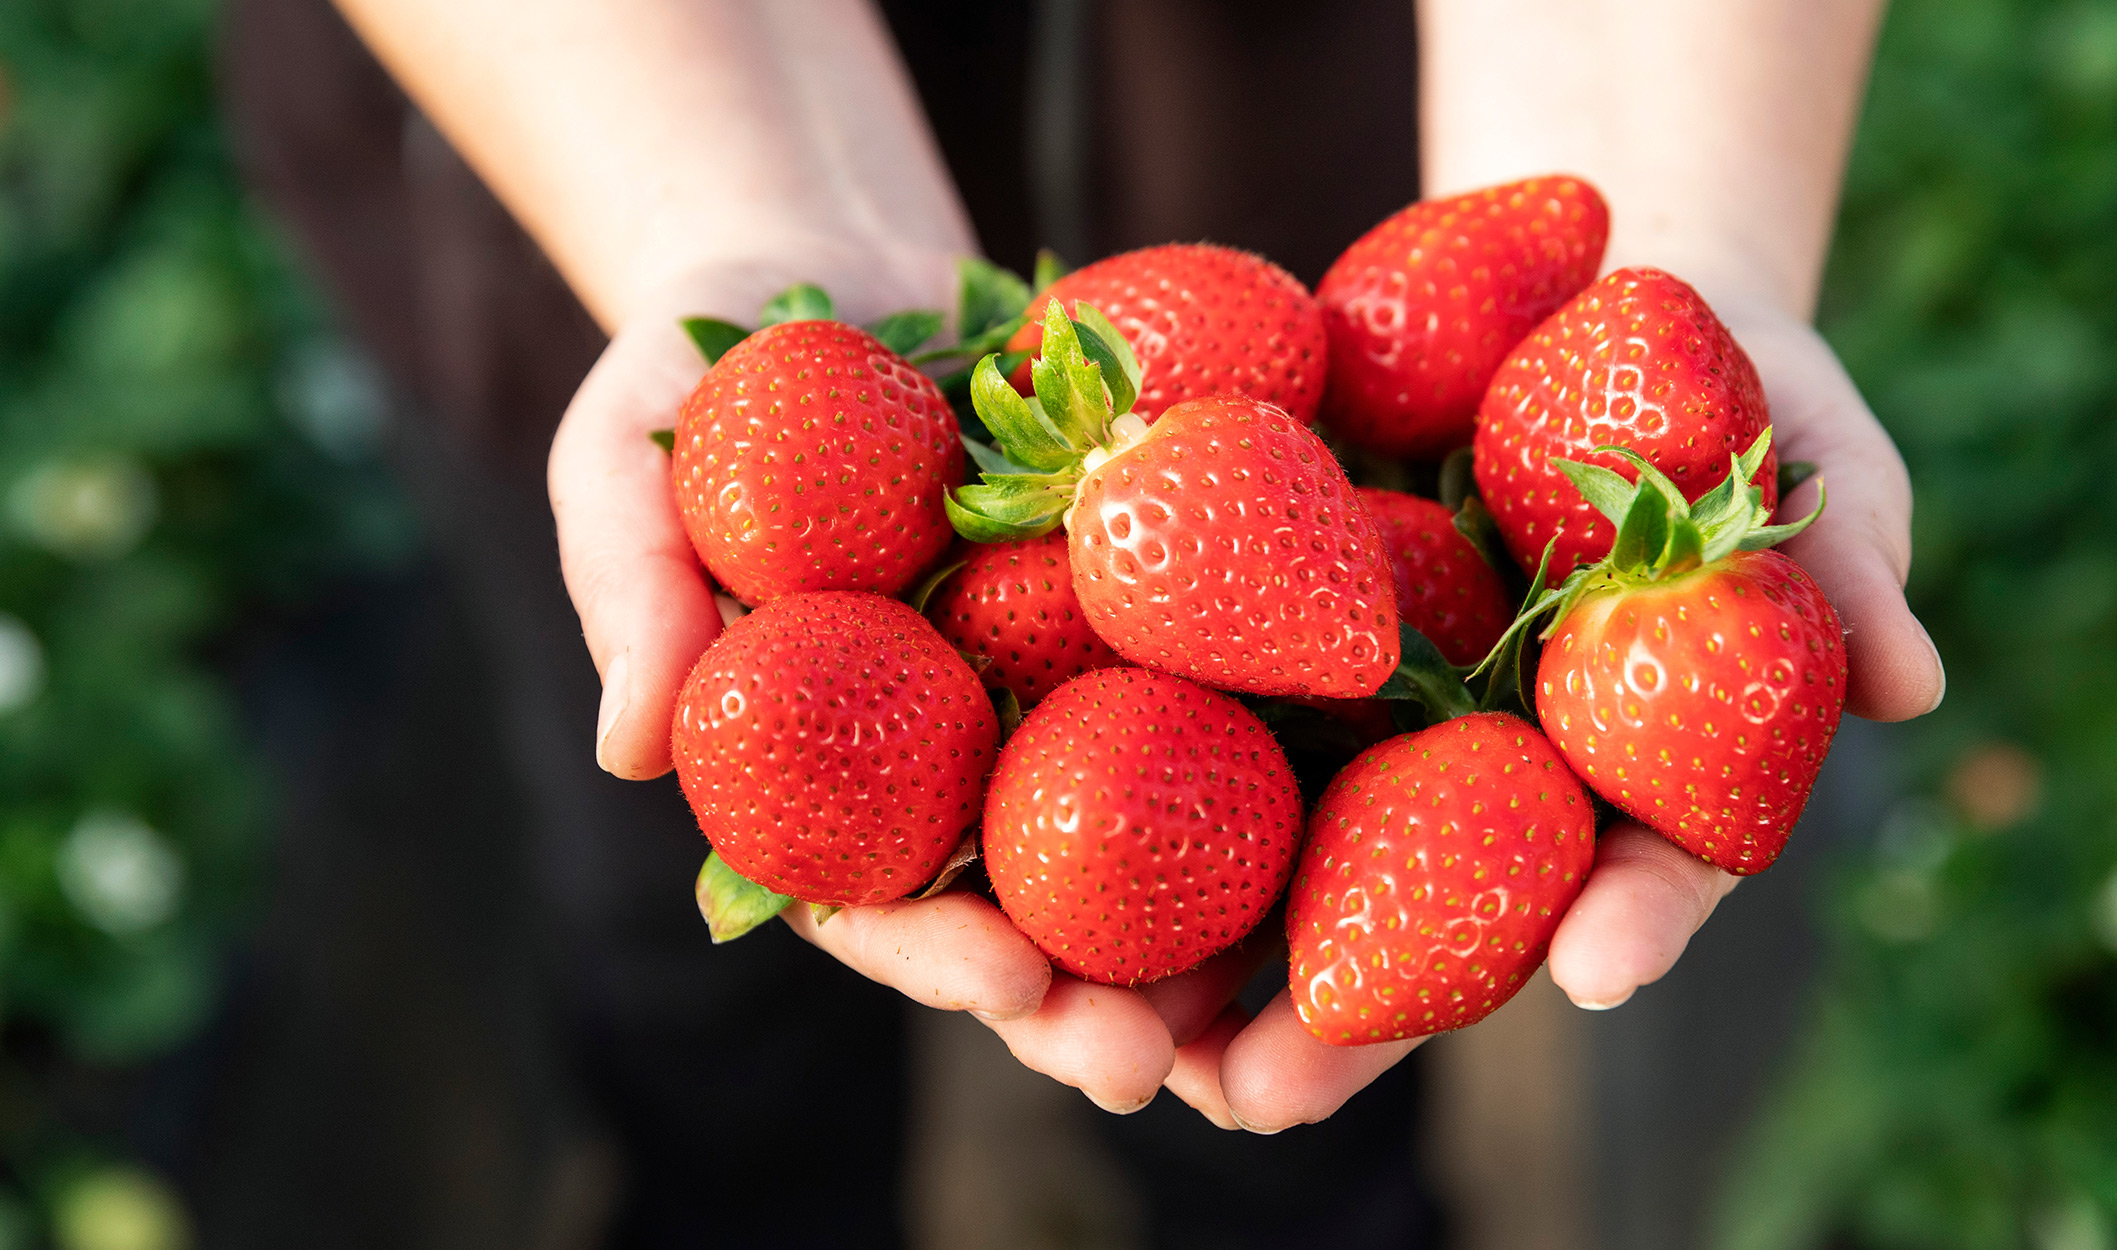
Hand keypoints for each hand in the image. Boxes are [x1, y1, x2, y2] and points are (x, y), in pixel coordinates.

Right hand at [551, 245, 1196, 1111]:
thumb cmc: (704, 381)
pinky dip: (1280, 765)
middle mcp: (950, 761)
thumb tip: (628, 752)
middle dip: (1081, 1004)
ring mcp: (1052, 700)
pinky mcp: (1140, 626)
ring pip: (1136, 845)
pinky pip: (1217, 701)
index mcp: (825, 768)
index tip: (1006, 984)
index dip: (934, 953)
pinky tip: (1360, 810)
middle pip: (1021, 911)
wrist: (836, 277)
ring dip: (1201, 938)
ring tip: (1273, 1010)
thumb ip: (633, 593)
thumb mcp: (630, 464)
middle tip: (1147, 1061)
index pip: (871, 897)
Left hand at [1165, 299, 1944, 1133]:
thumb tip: (1917, 679)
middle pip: (1425, 926)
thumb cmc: (1721, 380)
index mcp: (1634, 760)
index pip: (1648, 864)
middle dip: (1346, 1023)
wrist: (1567, 292)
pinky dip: (1112, 810)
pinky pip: (1185, 736)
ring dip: (1194, 974)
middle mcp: (1491, 774)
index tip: (1593, 971)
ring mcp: (1372, 724)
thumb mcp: (1808, 435)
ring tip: (1115, 1049)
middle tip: (1263, 1098)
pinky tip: (1025, 881)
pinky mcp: (1262, 652)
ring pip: (1281, 873)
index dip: (1630, 919)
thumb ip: (1848, 552)